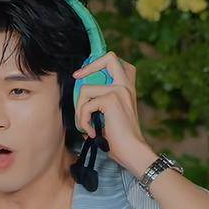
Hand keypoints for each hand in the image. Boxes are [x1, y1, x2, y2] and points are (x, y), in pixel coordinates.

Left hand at [72, 51, 157, 174]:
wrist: (131, 150)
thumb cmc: (118, 137)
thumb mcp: (108, 114)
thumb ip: (99, 100)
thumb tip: (79, 94)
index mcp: (126, 87)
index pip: (116, 62)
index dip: (98, 63)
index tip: (82, 74)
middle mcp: (125, 85)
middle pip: (109, 58)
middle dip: (88, 66)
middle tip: (76, 77)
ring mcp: (119, 90)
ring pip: (85, 90)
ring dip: (79, 110)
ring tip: (86, 125)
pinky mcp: (111, 99)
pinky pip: (85, 106)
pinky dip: (83, 121)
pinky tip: (92, 132)